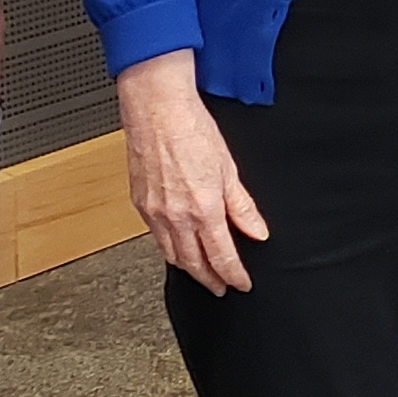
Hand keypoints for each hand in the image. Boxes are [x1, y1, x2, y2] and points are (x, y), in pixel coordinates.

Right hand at [117, 50, 267, 291]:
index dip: (234, 275)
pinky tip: (176, 247)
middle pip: (194, 264)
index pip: (221, 256)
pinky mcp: (140, 204)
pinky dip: (169, 249)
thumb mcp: (229, 169)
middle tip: (221, 287)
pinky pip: (155, 238)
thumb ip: (242, 206)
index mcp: (203, 209)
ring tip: (201, 273)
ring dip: (189, 269)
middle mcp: (176, 217)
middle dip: (210, 280)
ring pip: (171, 255)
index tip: (241, 283)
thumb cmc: (191, 129)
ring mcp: (155, 213)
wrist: (157, 109)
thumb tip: (257, 231)